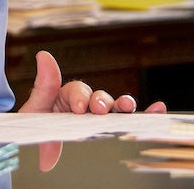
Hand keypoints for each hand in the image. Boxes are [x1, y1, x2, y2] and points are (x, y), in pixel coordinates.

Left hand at [17, 50, 167, 113]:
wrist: (38, 138)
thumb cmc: (38, 121)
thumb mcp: (35, 106)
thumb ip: (42, 86)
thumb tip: (43, 55)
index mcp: (67, 96)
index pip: (77, 91)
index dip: (80, 97)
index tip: (80, 108)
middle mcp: (85, 102)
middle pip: (98, 96)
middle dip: (101, 101)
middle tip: (98, 109)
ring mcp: (97, 114)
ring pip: (114, 107)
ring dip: (122, 106)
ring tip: (127, 107)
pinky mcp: (107, 126)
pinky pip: (127, 120)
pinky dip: (144, 113)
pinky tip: (158, 109)